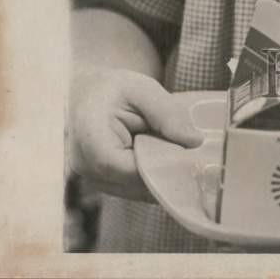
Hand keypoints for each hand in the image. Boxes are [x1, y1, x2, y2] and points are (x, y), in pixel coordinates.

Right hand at [69, 66, 201, 200]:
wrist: (85, 92)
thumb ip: (167, 114)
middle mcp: (85, 166)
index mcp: (91, 139)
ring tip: (179, 156)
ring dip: (158, 177)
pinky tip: (164, 160)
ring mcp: (91, 178)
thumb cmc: (111, 87)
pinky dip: (150, 177)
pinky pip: (132, 188)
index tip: (189, 159)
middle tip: (194, 160)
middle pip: (134, 185)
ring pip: (135, 191)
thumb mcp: (142, 89)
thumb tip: (195, 142)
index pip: (129, 169)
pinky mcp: (101, 182)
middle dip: (165, 173)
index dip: (160, 167)